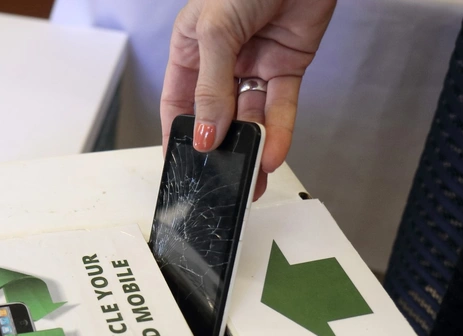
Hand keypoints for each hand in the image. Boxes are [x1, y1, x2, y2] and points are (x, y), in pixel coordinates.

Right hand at [160, 0, 335, 198]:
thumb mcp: (216, 31)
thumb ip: (210, 87)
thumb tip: (205, 133)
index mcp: (190, 49)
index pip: (177, 103)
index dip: (177, 135)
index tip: (179, 166)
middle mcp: (219, 60)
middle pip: (215, 116)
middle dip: (219, 148)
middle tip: (221, 178)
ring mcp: (253, 65)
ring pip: (249, 117)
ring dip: (252, 148)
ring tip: (251, 177)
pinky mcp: (285, 66)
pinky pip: (280, 106)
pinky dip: (279, 131)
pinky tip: (273, 154)